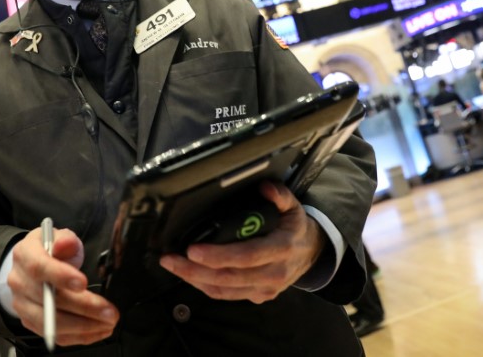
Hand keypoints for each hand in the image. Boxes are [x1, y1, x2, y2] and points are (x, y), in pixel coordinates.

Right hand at [8, 227, 118, 346]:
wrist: (30, 265)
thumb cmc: (50, 250)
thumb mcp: (58, 235)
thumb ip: (65, 239)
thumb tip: (65, 244)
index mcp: (24, 255)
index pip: (39, 267)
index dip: (60, 276)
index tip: (83, 283)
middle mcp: (19, 282)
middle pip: (49, 300)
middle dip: (83, 307)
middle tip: (108, 310)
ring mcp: (23, 305)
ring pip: (51, 322)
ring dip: (83, 325)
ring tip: (107, 322)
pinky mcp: (30, 322)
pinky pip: (54, 334)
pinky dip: (79, 335)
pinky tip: (98, 330)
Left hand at [158, 180, 325, 303]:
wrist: (312, 254)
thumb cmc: (296, 228)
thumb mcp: (294, 206)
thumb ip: (280, 195)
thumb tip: (264, 186)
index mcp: (281, 249)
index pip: (246, 256)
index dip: (218, 255)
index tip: (193, 250)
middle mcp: (273, 274)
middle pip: (229, 277)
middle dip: (195, 270)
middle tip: (170, 260)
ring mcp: (266, 289)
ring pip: (225, 291)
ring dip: (195, 280)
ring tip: (173, 266)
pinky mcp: (259, 296)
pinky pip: (228, 296)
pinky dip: (206, 287)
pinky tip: (190, 276)